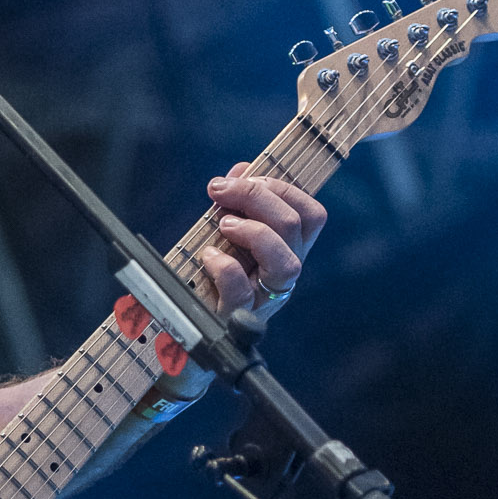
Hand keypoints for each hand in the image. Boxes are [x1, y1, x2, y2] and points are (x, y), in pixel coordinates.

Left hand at [202, 167, 325, 320]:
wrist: (186, 328)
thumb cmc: (208, 278)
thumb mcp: (225, 236)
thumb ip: (236, 203)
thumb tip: (240, 170)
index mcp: (287, 252)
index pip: (312, 215)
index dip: (283, 189)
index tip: (244, 178)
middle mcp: (283, 276)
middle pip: (296, 227)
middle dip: (258, 197)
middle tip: (220, 191)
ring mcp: (264, 299)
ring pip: (286, 264)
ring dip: (253, 232)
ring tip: (223, 225)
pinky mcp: (236, 317)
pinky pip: (241, 290)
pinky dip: (223, 266)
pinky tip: (208, 256)